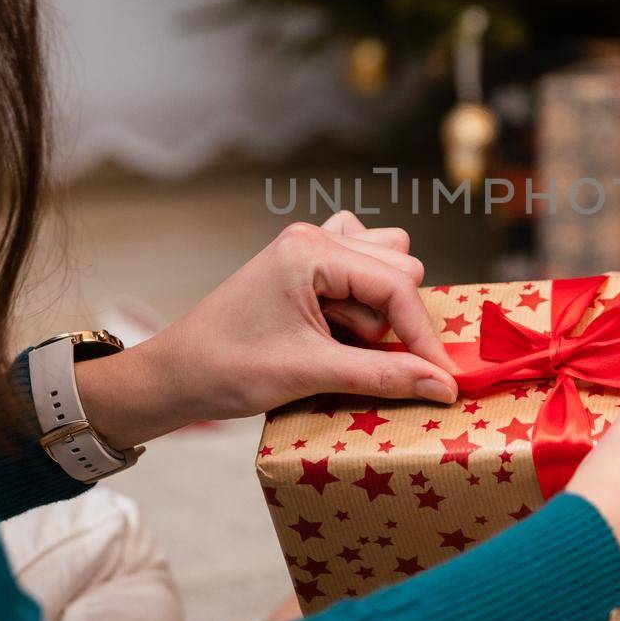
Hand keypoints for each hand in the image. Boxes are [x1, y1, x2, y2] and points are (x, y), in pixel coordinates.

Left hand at [77, 212, 459, 447]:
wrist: (176, 375)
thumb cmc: (229, 369)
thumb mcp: (311, 373)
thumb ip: (384, 375)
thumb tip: (444, 384)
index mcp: (311, 250)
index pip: (396, 284)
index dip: (422, 334)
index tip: (441, 379)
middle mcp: (314, 236)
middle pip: (398, 266)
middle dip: (392, 320)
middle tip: (353, 353)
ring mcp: (309, 245)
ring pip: (385, 261)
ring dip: (378, 307)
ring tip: (340, 339)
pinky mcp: (305, 264)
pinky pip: (360, 264)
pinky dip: (363, 296)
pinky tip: (339, 323)